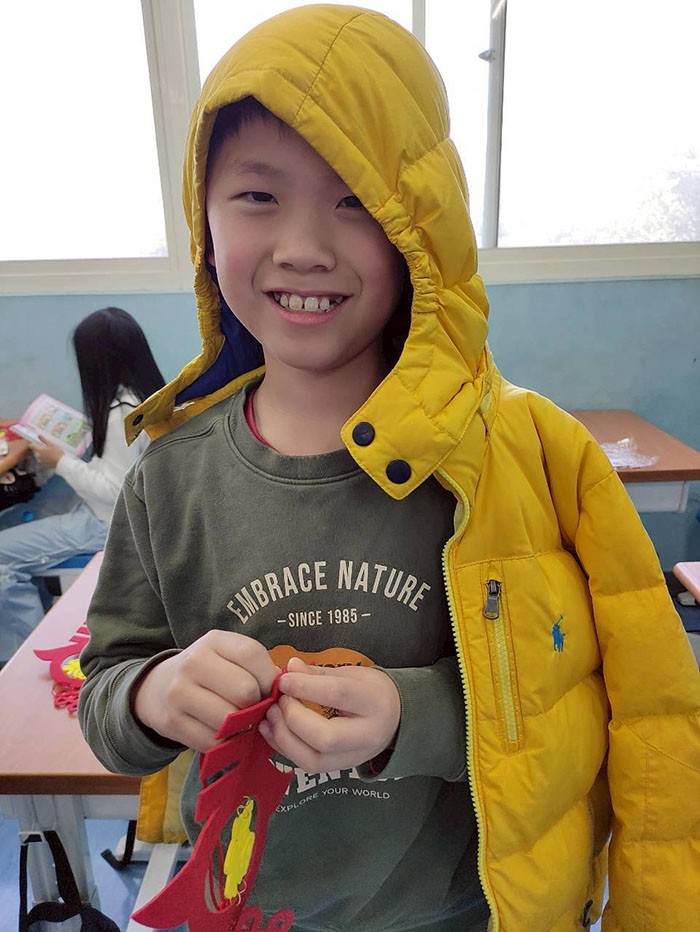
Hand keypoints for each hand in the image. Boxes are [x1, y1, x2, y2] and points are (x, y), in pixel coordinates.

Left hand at [29, 434, 63, 468]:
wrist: (61, 462)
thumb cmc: (57, 452)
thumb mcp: (51, 444)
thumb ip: (44, 440)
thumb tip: (39, 435)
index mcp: (39, 450)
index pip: (31, 446)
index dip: (32, 444)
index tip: (35, 443)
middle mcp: (38, 456)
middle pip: (35, 451)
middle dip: (38, 449)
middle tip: (46, 448)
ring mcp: (40, 461)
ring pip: (38, 456)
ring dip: (41, 454)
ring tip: (49, 454)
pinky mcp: (43, 465)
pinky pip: (41, 460)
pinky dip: (44, 459)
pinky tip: (49, 458)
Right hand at [133, 631, 279, 751]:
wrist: (157, 689)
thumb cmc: (207, 673)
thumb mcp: (226, 657)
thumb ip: (255, 667)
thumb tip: (283, 692)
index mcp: (213, 641)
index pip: (252, 654)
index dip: (269, 677)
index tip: (270, 690)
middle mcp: (193, 662)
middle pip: (244, 690)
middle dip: (256, 705)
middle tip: (254, 710)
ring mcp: (179, 692)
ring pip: (228, 719)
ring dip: (241, 728)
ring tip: (240, 723)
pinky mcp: (171, 722)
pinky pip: (212, 741)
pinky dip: (224, 743)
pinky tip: (223, 734)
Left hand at [259, 658, 399, 772]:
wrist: (395, 718)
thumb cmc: (370, 691)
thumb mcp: (351, 674)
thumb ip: (318, 674)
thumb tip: (289, 668)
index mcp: (374, 702)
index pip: (338, 695)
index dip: (306, 687)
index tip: (283, 680)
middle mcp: (368, 735)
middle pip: (326, 737)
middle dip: (294, 718)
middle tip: (279, 700)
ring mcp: (354, 758)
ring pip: (314, 760)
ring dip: (284, 738)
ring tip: (271, 715)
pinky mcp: (339, 769)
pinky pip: (307, 766)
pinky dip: (284, 748)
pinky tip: (272, 730)